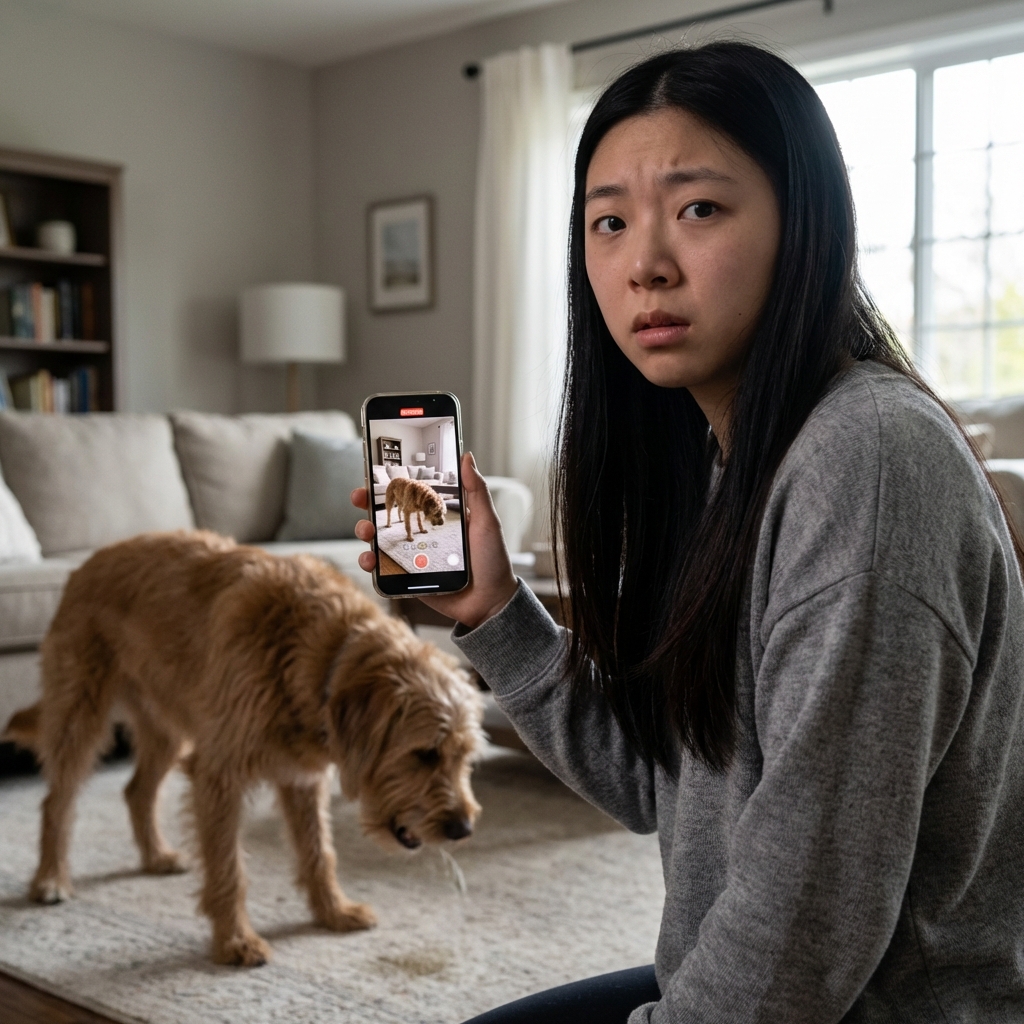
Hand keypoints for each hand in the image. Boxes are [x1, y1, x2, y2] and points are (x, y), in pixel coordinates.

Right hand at [351, 452, 518, 629]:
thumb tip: (467, 456)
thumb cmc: (492, 559)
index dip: (390, 485)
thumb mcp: (486, 521)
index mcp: (438, 516)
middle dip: (367, 505)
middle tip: (360, 498)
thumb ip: (476, 490)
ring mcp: (413, 556)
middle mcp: (421, 534)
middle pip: (387, 515)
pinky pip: (383, 569)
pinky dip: (371, 564)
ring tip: (366, 533)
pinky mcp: (408, 578)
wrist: (490, 601)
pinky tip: (370, 560)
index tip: (374, 474)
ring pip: (379, 541)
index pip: (409, 495)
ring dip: (365, 532)